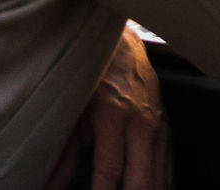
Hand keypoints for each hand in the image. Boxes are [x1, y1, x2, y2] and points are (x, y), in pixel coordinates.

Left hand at [43, 29, 168, 189]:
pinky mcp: (167, 125)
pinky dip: (162, 182)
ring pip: (161, 176)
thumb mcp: (72, 111)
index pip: (109, 172)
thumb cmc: (91, 76)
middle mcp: (141, 123)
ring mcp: (158, 125)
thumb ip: (63, 153)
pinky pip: (169, 163)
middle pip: (142, 180)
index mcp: (113, 117)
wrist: (121, 44)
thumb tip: (50, 186)